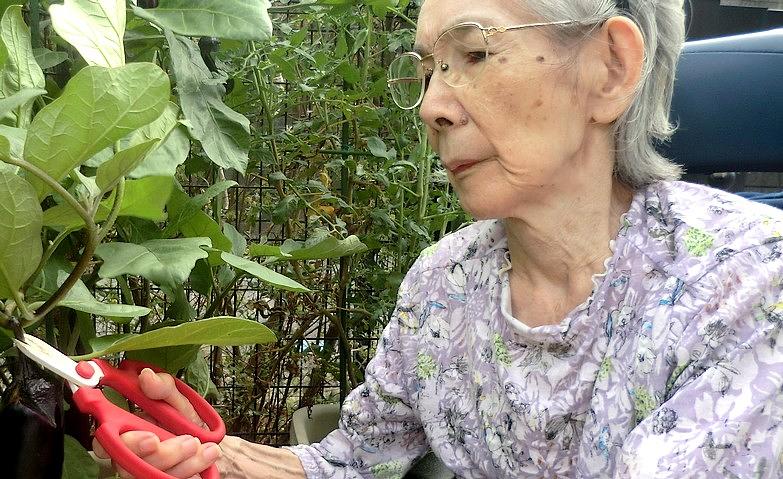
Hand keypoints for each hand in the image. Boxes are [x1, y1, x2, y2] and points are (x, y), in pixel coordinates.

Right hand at [91, 368, 220, 478]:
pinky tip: (207, 452)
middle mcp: (131, 453)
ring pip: (151, 473)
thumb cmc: (183, 420)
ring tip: (200, 443)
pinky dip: (192, 466)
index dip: (120, 443)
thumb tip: (147, 377)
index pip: (105, 442)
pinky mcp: (161, 477)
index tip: (150, 438)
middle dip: (160, 455)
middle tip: (188, 442)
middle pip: (128, 465)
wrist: (206, 440)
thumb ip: (164, 388)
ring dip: (181, 459)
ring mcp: (146, 469)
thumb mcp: (178, 399)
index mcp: (125, 430)